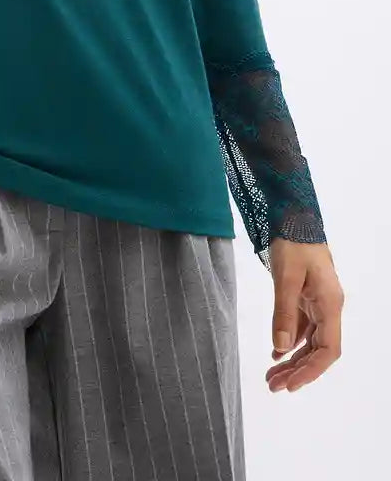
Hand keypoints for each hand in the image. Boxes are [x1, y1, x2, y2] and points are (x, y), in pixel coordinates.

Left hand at [266, 238, 343, 392]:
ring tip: (270, 376)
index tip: (290, 385)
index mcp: (330, 304)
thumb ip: (283, 313)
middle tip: (273, 385)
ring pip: (308, 340)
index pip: (328, 350)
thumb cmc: (292, 242)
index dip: (311, 371)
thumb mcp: (285, 277)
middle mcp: (328, 307)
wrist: (293, 215)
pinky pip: (300, 326)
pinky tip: (275, 353)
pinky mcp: (306, 296)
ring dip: (291, 359)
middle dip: (297, 370)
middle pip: (318, 350)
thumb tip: (279, 349)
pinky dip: (288, 341)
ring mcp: (318, 302)